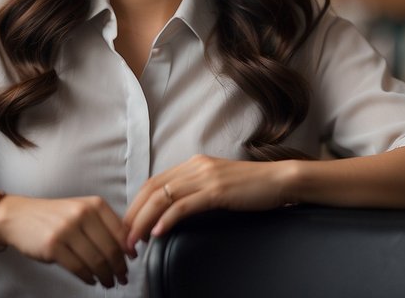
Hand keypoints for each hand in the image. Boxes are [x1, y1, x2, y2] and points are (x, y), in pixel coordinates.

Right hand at [0, 194, 129, 287]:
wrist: (18, 216)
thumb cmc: (53, 216)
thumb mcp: (81, 210)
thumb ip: (103, 224)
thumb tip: (127, 247)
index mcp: (93, 204)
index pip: (121, 231)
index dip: (128, 251)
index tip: (131, 261)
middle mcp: (82, 214)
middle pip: (110, 249)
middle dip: (119, 268)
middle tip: (122, 277)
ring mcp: (67, 230)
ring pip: (96, 261)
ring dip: (105, 276)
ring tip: (108, 282)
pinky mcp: (53, 246)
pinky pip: (78, 268)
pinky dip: (88, 277)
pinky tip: (91, 279)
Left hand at [123, 155, 295, 250]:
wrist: (280, 181)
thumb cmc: (251, 186)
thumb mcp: (217, 183)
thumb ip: (196, 190)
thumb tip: (174, 210)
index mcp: (193, 164)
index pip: (153, 182)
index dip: (136, 204)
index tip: (128, 226)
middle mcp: (195, 166)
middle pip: (152, 189)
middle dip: (133, 215)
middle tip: (124, 238)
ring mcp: (205, 177)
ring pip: (163, 198)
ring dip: (144, 221)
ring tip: (134, 241)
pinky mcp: (216, 191)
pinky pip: (184, 206)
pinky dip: (167, 219)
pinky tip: (158, 233)